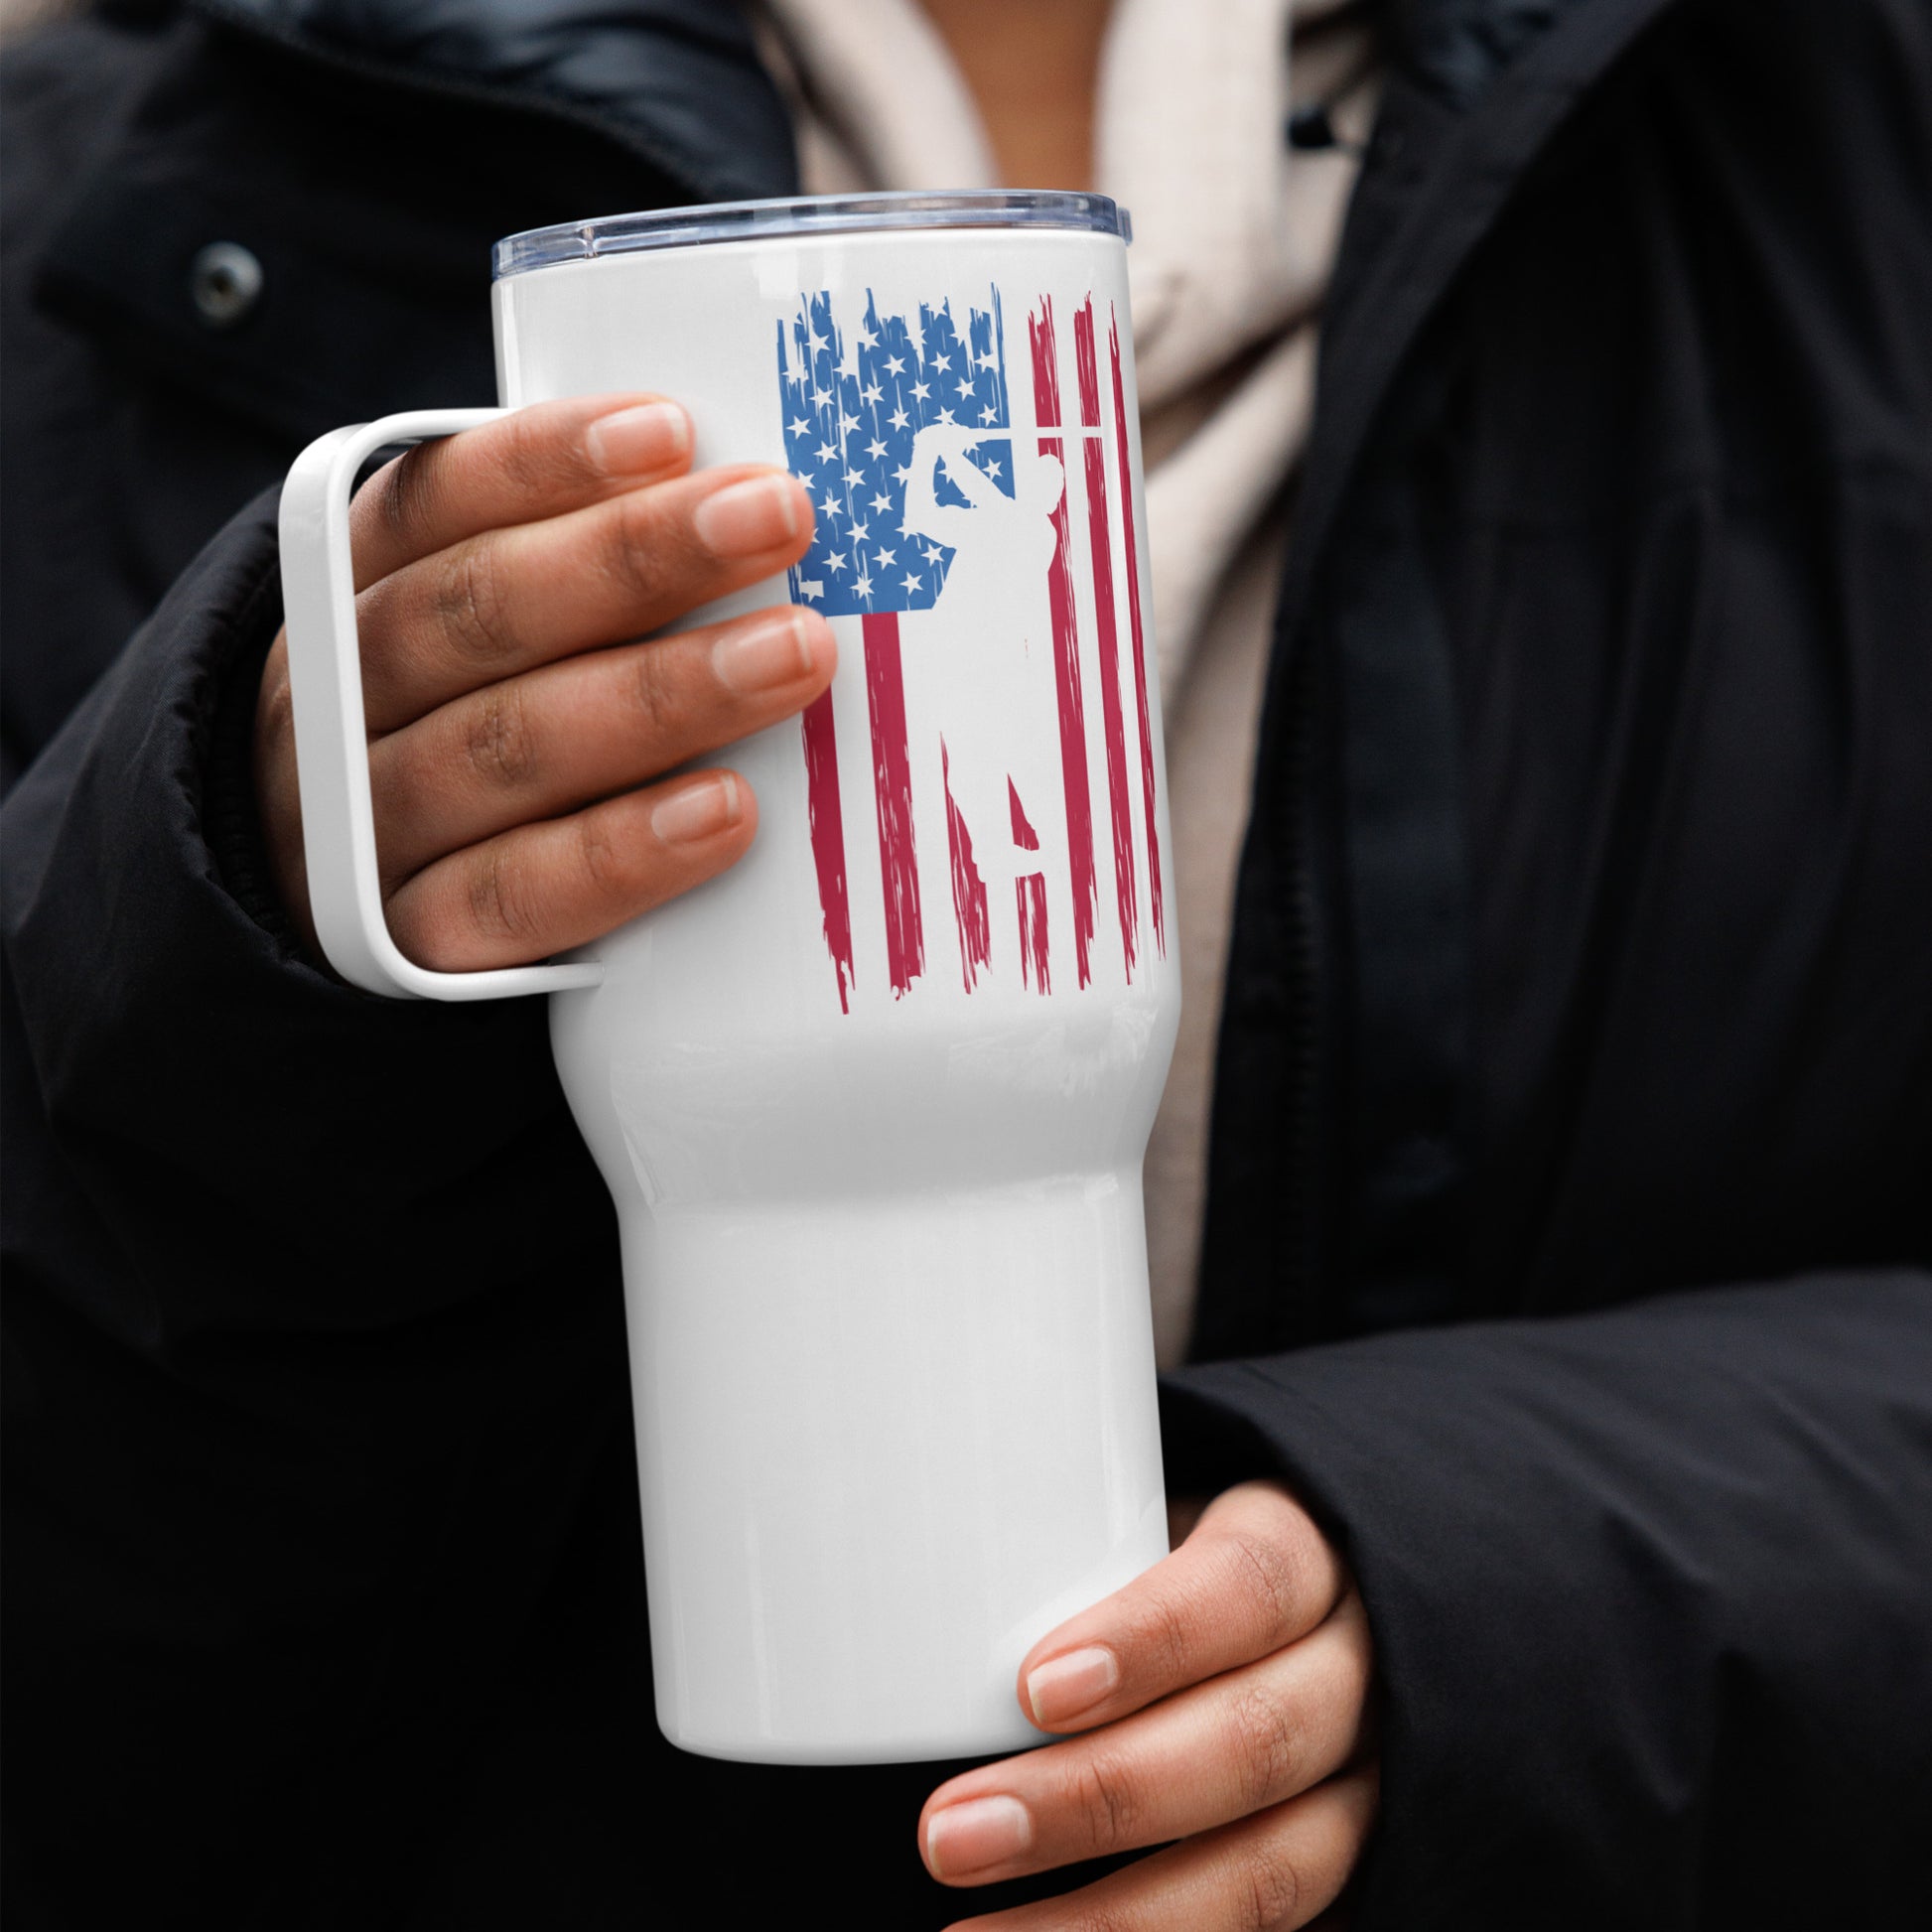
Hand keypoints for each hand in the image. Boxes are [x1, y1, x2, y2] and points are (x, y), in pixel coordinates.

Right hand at [254, 395, 829, 967]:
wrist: (333, 902)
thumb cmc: (452, 726)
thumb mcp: (472, 628)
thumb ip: (573, 567)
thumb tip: (747, 504)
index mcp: (348, 588)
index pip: (432, 502)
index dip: (546, 464)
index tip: (673, 431)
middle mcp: (337, 697)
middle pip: (478, 613)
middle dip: (634, 559)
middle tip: (777, 518)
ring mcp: (365, 825)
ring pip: (503, 747)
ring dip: (658, 695)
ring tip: (792, 655)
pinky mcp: (412, 942)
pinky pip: (514, 896)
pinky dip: (620, 852)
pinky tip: (725, 811)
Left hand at [920, 1483, 1377, 1929]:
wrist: (1302, 1624)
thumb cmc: (1179, 1563)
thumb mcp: (1146, 1523)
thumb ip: (1069, 1554)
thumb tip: (903, 1585)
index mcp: (1305, 1556)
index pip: (1248, 1586)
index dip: (1150, 1639)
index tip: (1031, 1687)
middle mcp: (1355, 1676)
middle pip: (1252, 1741)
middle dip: (1094, 1799)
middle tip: (947, 1831)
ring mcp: (1364, 1792)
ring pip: (1270, 1871)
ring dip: (1116, 1918)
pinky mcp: (1353, 1880)